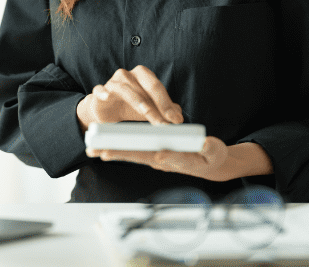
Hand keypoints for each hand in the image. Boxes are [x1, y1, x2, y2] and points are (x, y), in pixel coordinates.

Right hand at [76, 65, 183, 130]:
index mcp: (143, 75)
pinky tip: (107, 97)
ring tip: (147, 113)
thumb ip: (164, 111)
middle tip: (165, 122)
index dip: (168, 104)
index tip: (176, 121)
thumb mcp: (150, 110)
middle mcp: (129, 75)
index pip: (158, 87)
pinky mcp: (99, 91)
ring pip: (126, 88)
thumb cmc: (130, 107)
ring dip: (138, 102)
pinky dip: (103, 92)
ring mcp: (113, 82)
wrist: (106, 110)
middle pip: (146, 85)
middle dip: (158, 104)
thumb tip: (179, 115)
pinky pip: (100, 89)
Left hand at [87, 135, 231, 182]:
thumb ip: (208, 148)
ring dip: (113, 152)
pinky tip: (105, 148)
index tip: (122, 152)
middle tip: (98, 152)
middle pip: (137, 156)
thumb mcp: (214, 152)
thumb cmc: (212, 157)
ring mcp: (157, 158)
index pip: (156, 156)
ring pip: (132, 154)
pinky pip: (135, 151)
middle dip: (117, 153)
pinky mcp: (155, 154)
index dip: (136, 153)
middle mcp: (162, 160)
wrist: (212, 164)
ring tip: (93, 150)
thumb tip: (202, 143)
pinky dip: (120, 149)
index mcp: (176, 159)